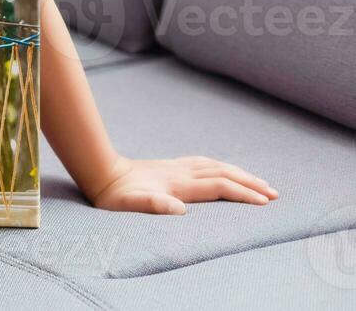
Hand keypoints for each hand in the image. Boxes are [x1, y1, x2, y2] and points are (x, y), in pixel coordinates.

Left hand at [87, 154, 277, 213]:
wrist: (98, 172)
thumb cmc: (113, 195)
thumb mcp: (128, 204)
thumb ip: (152, 205)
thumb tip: (178, 209)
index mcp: (177, 184)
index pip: (218, 187)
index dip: (242, 194)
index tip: (264, 203)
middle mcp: (180, 172)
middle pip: (223, 173)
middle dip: (250, 182)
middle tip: (274, 193)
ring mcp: (176, 167)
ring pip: (215, 166)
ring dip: (239, 173)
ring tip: (258, 182)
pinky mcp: (170, 166)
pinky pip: (203, 163)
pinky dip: (221, 166)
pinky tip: (224, 170)